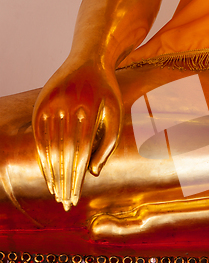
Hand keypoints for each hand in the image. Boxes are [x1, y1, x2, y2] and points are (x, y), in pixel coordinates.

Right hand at [33, 61, 122, 210]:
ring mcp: (50, 104)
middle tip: (65, 203)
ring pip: (49, 146)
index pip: (80, 152)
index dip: (76, 177)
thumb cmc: (107, 91)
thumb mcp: (115, 112)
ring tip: (56, 193)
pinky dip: (41, 156)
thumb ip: (107, 142)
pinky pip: (38, 136)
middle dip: (64, 180)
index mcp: (88, 108)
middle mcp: (66, 106)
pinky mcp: (40, 104)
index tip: (76, 197)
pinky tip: (46, 173)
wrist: (89, 59)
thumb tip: (94, 173)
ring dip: (52, 172)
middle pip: (63, 153)